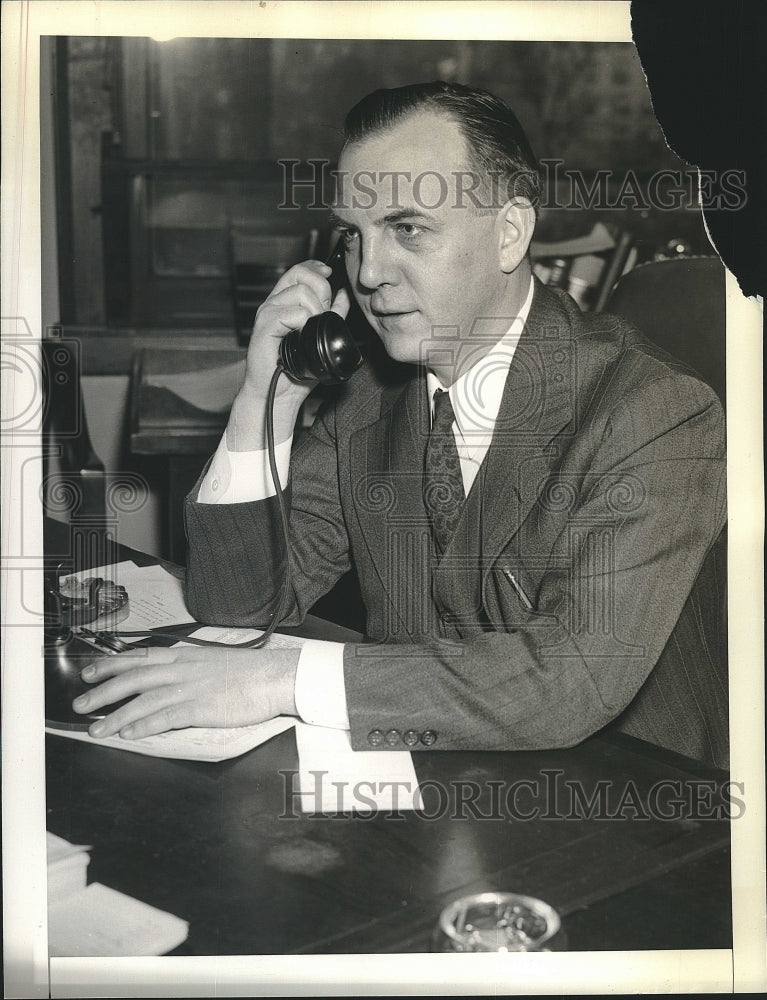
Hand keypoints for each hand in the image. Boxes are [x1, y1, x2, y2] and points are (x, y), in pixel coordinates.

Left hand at [72, 645, 300, 739]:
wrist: (275, 676)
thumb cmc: (249, 672)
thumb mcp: (213, 662)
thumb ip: (189, 670)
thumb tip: (169, 680)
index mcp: (184, 656)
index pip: (139, 657)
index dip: (111, 665)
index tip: (89, 672)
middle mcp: (182, 669)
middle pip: (133, 678)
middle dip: (103, 692)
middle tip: (80, 704)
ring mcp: (190, 688)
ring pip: (143, 700)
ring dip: (116, 715)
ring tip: (96, 729)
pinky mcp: (201, 707)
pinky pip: (165, 717)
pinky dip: (143, 725)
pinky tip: (128, 734)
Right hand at [228, 260, 350, 450]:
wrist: (279, 394)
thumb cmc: (296, 369)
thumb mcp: (320, 336)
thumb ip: (332, 314)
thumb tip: (343, 294)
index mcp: (284, 303)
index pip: (298, 271)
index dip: (315, 267)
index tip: (329, 272)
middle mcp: (273, 304)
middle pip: (299, 274)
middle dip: (321, 289)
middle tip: (324, 312)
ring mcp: (267, 313)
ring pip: (300, 292)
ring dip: (315, 309)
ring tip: (313, 329)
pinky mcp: (265, 327)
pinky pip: (293, 313)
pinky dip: (305, 322)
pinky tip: (304, 335)